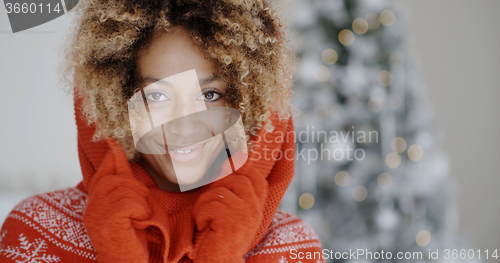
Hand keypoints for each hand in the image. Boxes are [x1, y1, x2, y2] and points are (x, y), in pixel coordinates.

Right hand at [82, 140, 168, 262]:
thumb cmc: (133, 238)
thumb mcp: (130, 207)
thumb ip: (126, 185)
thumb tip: (122, 159)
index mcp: (96, 202)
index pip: (103, 173)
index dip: (111, 157)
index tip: (113, 140)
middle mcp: (92, 206)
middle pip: (115, 179)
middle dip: (135, 187)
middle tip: (143, 205)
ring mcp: (96, 214)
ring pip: (124, 189)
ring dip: (141, 200)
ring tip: (142, 216)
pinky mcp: (106, 221)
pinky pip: (129, 202)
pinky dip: (141, 209)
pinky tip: (140, 222)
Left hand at [192, 160, 267, 262]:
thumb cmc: (219, 239)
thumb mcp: (231, 215)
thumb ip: (233, 193)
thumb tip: (228, 162)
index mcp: (257, 208)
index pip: (257, 179)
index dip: (244, 167)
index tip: (231, 161)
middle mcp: (254, 210)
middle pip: (237, 179)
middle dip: (217, 185)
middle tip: (208, 201)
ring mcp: (245, 215)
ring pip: (219, 191)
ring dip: (204, 203)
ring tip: (205, 219)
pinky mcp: (231, 221)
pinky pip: (210, 204)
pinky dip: (200, 214)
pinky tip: (204, 226)